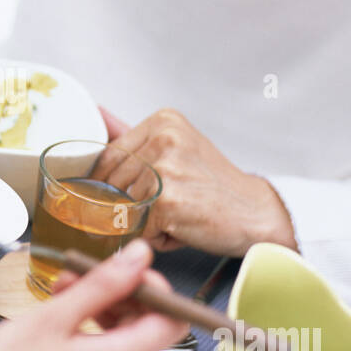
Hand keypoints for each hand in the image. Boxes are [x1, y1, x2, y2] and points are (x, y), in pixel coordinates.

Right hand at [0, 240, 187, 350]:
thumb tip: (139, 258)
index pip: (172, 320)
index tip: (125, 270)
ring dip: (100, 309)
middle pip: (146, 327)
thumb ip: (101, 284)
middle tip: (80, 276)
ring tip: (60, 294)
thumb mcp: (51, 318)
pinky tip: (56, 321)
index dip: (156, 288)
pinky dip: (88, 331)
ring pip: (122, 339)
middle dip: (119, 293)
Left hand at [94, 107, 296, 257]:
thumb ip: (136, 140)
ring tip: (177, 216)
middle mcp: (162, 139)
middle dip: (128, 206)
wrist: (255, 212)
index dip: (110, 183)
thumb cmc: (214, 186)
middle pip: (112, 182)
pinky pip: (139, 229)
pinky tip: (181, 228)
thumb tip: (95, 113)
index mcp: (162, 122)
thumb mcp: (178, 149)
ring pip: (123, 208)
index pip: (109, 155)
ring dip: (144, 223)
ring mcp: (164, 169)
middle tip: (162, 209)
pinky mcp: (167, 201)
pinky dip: (156, 238)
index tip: (125, 194)